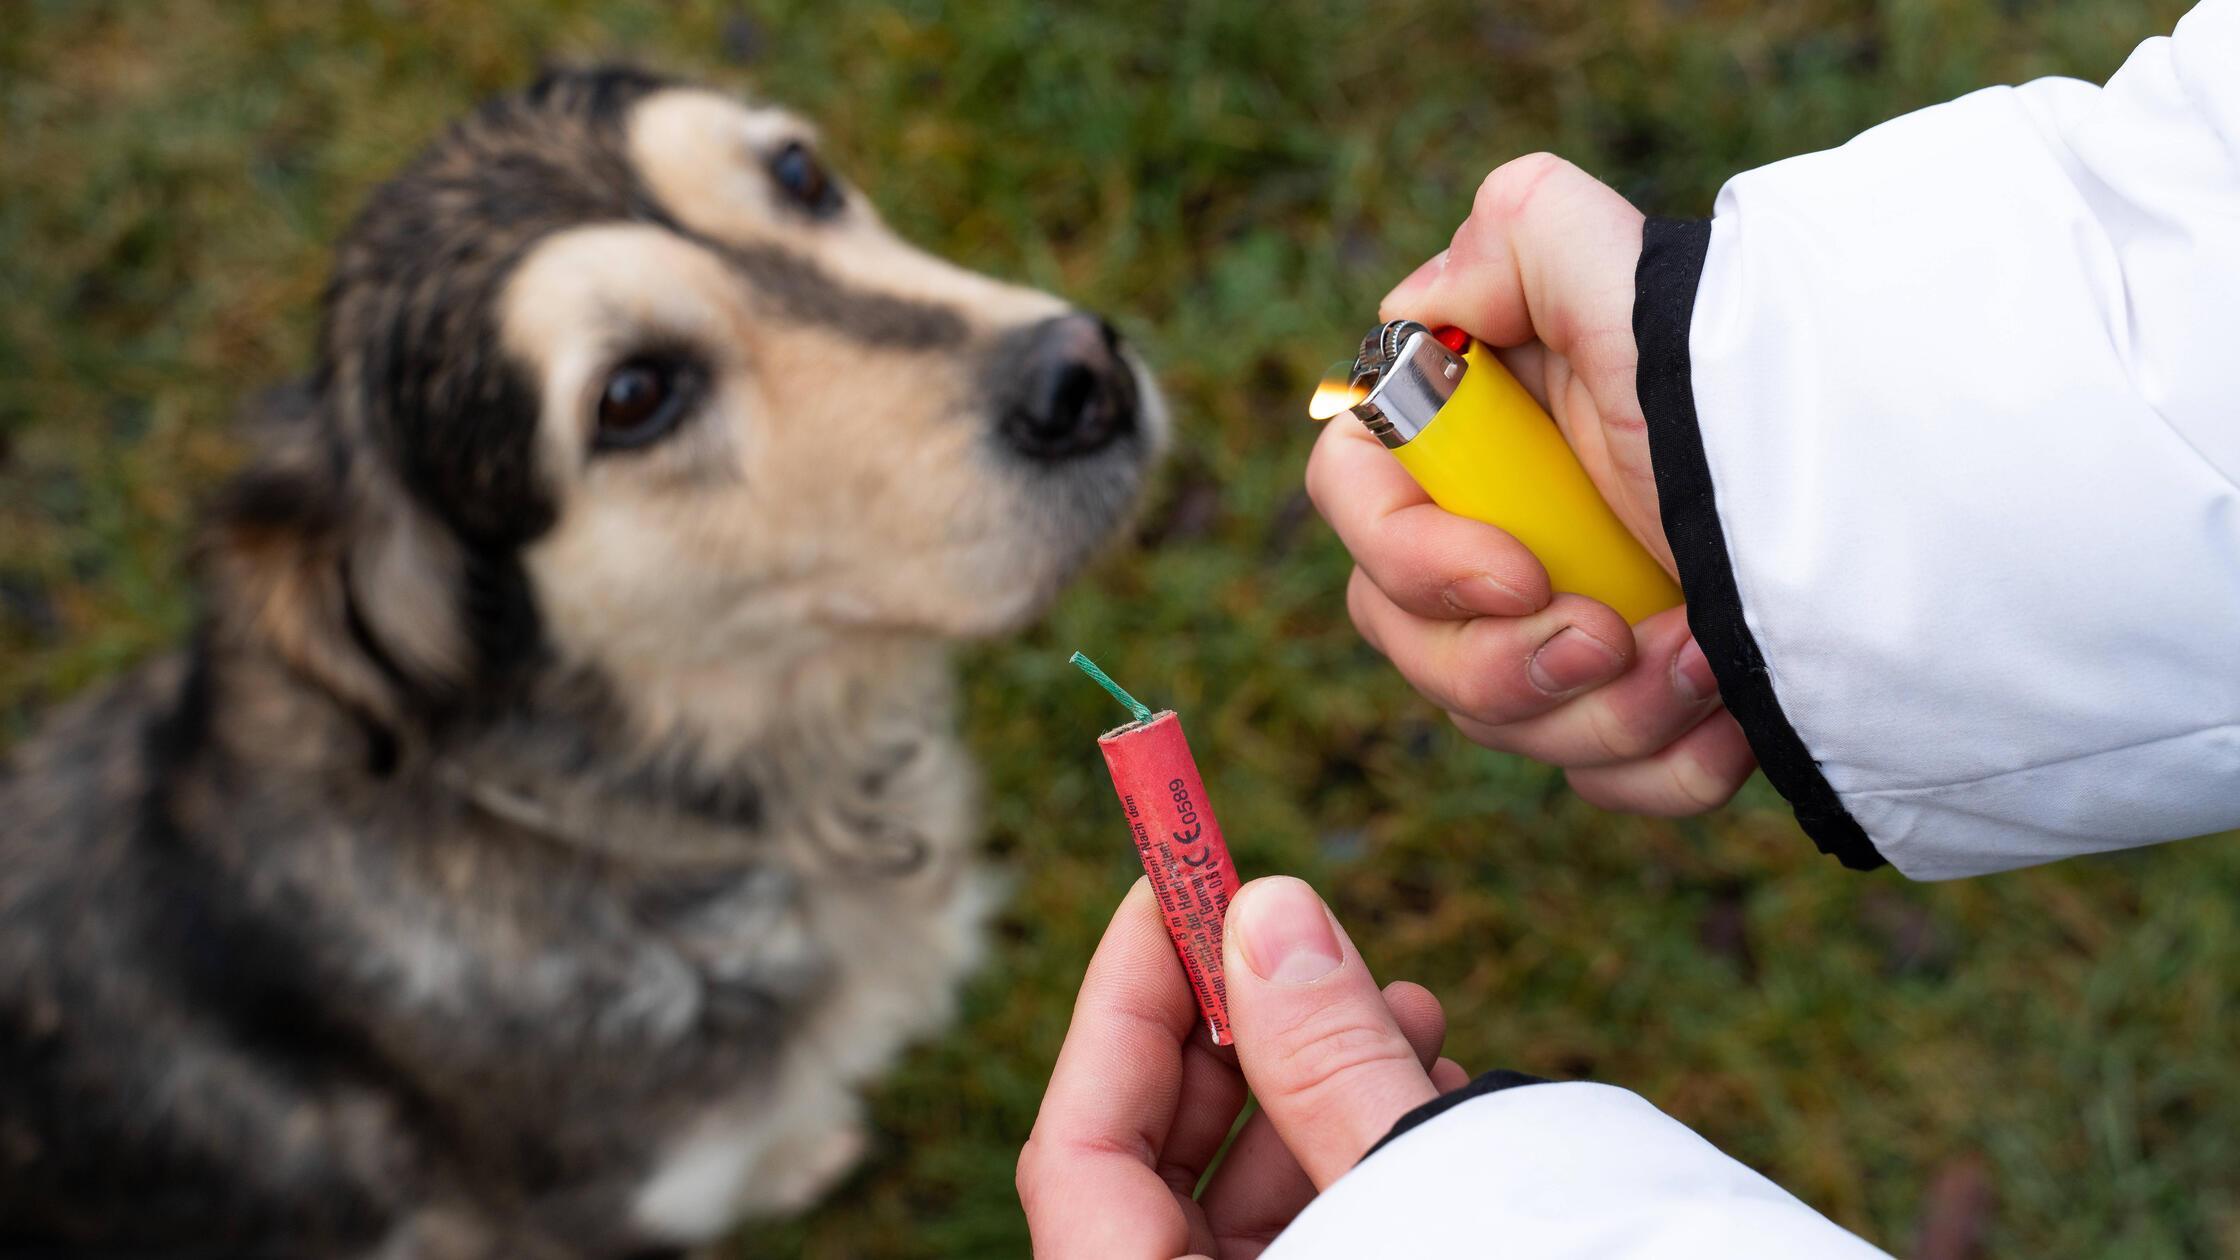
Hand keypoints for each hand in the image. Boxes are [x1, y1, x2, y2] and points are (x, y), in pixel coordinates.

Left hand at [1019, 877, 1468, 1258]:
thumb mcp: (1399, 1202)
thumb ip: (1329, 1070)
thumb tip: (1270, 912)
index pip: (1076, 1140)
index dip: (1124, 996)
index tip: (1175, 883)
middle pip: (1160, 1158)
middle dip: (1244, 1032)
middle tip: (1305, 933)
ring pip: (1245, 1197)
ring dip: (1325, 1086)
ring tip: (1410, 1010)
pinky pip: (1308, 1232)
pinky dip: (1355, 1156)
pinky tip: (1428, 1090)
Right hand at [1306, 153, 1754, 814]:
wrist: (1907, 514)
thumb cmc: (1754, 392)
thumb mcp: (1636, 284)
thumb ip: (1520, 233)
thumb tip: (1429, 300)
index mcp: (1473, 432)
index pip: (1355, 497)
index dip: (1411, 556)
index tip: (1520, 574)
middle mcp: (1499, 529)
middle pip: (1407, 636)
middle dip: (1508, 663)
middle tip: (1616, 637)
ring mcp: (1562, 626)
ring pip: (1500, 720)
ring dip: (1606, 713)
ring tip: (1711, 663)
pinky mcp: (1634, 708)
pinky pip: (1597, 780)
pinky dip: (1666, 767)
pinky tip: (1736, 720)